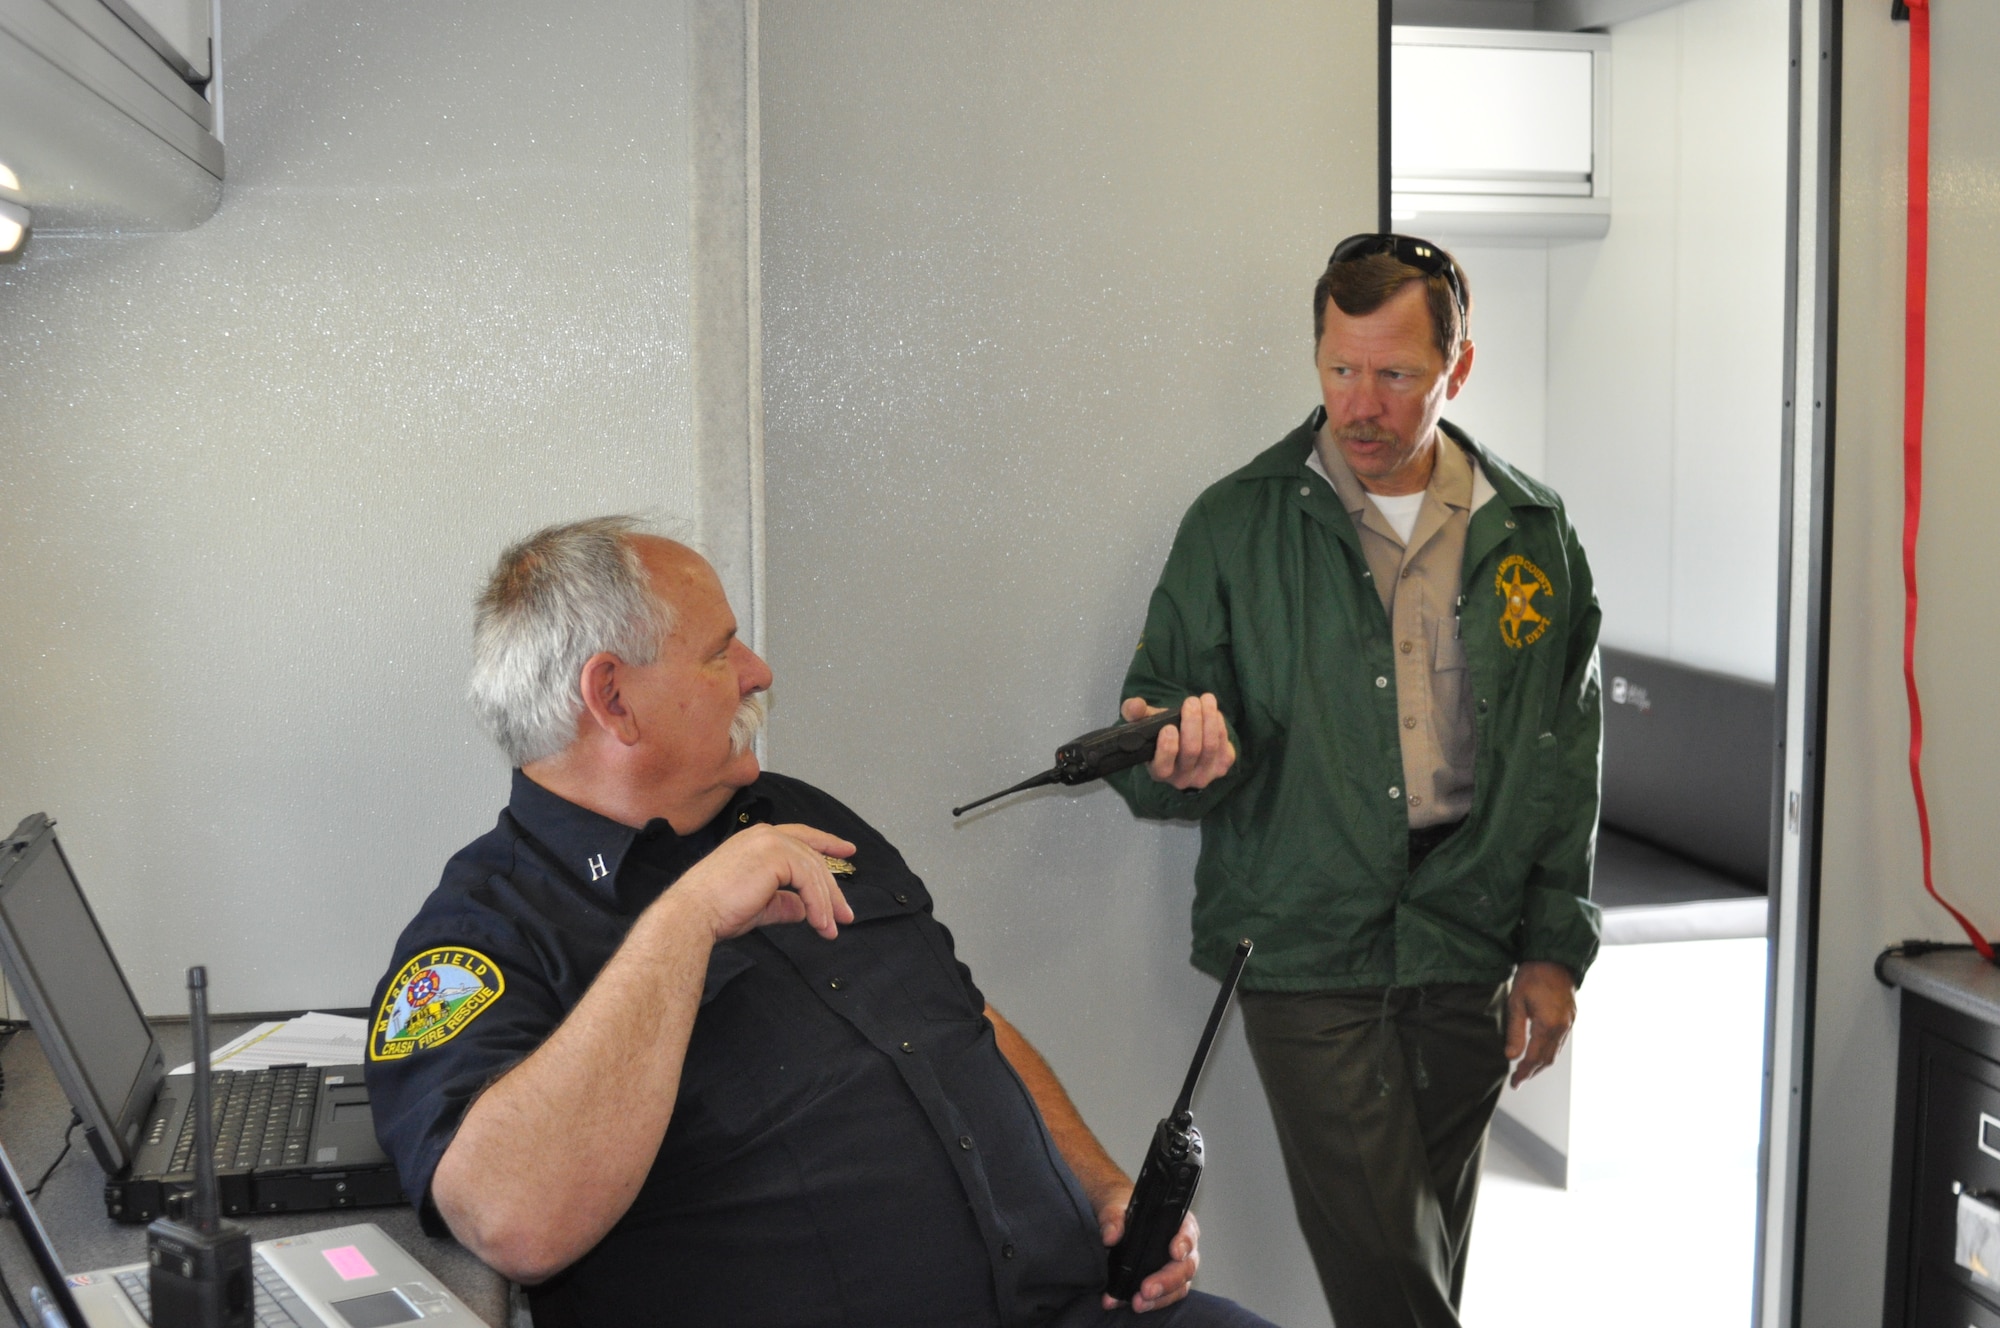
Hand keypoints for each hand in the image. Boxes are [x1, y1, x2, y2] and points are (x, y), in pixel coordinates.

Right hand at [667, 823, 856, 941]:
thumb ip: (783, 903)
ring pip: (814, 871)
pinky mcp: (776, 855)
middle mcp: (764, 834)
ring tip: (831, 929)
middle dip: (832, 889)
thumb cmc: (717, 911)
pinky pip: (809, 881)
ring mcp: (770, 842)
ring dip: (827, 903)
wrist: (694, 914)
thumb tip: (804, 910)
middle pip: (812, 857)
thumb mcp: (759, 905)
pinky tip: (820, 924)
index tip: (847, 849)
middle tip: (845, 915)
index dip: (826, 842)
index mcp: (757, 840)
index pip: (800, 836)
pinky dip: (819, 905)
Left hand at [1096, 1189, 1198, 1312]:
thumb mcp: (1114, 1205)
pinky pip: (1160, 1298)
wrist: (1111, 1220)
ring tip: (1136, 1304)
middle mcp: (1181, 1247)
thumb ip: (1112, 1218)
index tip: (1175, 1252)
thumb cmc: (1121, 1207)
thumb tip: (1110, 1236)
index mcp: (1177, 1223)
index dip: (1184, 1243)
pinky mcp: (1159, 1284)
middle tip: (1147, 1290)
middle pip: (1185, 1267)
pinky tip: (1119, 1302)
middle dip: (1167, 1282)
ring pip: (1177, 1288)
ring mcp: (1172, 1268)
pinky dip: (1143, 1303)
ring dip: (1157, 1300)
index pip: (1188, 1232)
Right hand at [1122, 694, 1235, 790]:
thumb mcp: (1145, 723)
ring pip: (1210, 746)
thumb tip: (1134, 706)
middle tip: (1191, 701)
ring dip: (1209, 718)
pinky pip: (1223, 745)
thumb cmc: (1161, 733)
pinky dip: (1219, 725)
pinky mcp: (1222, 766)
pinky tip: (1213, 713)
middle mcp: (1181, 779)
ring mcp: (1204, 775)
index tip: (1169, 727)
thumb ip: (1134, 713)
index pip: (1163, 766)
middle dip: (1193, 722)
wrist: (1184, 742)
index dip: (1167, 748)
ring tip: (1205, 699)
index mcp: (1159, 771)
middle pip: (1191, 751)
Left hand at [1505, 960, 1575, 1087]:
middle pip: (1547, 1060)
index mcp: (1548, 1026)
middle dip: (1532, 1072)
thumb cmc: (1532, 977)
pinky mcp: (1570, 1018)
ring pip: (1555, 1053)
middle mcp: (1562, 1028)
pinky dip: (1548, 1052)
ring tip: (1526, 1071)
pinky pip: (1560, 1043)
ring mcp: (1569, 1023)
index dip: (1524, 1073)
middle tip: (1518, 1081)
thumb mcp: (1516, 1002)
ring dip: (1541, 1065)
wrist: (1554, 959)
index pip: (1534, 1058)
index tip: (1514, 1083)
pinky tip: (1538, 1053)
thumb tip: (1511, 1057)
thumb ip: (1515, 1032)